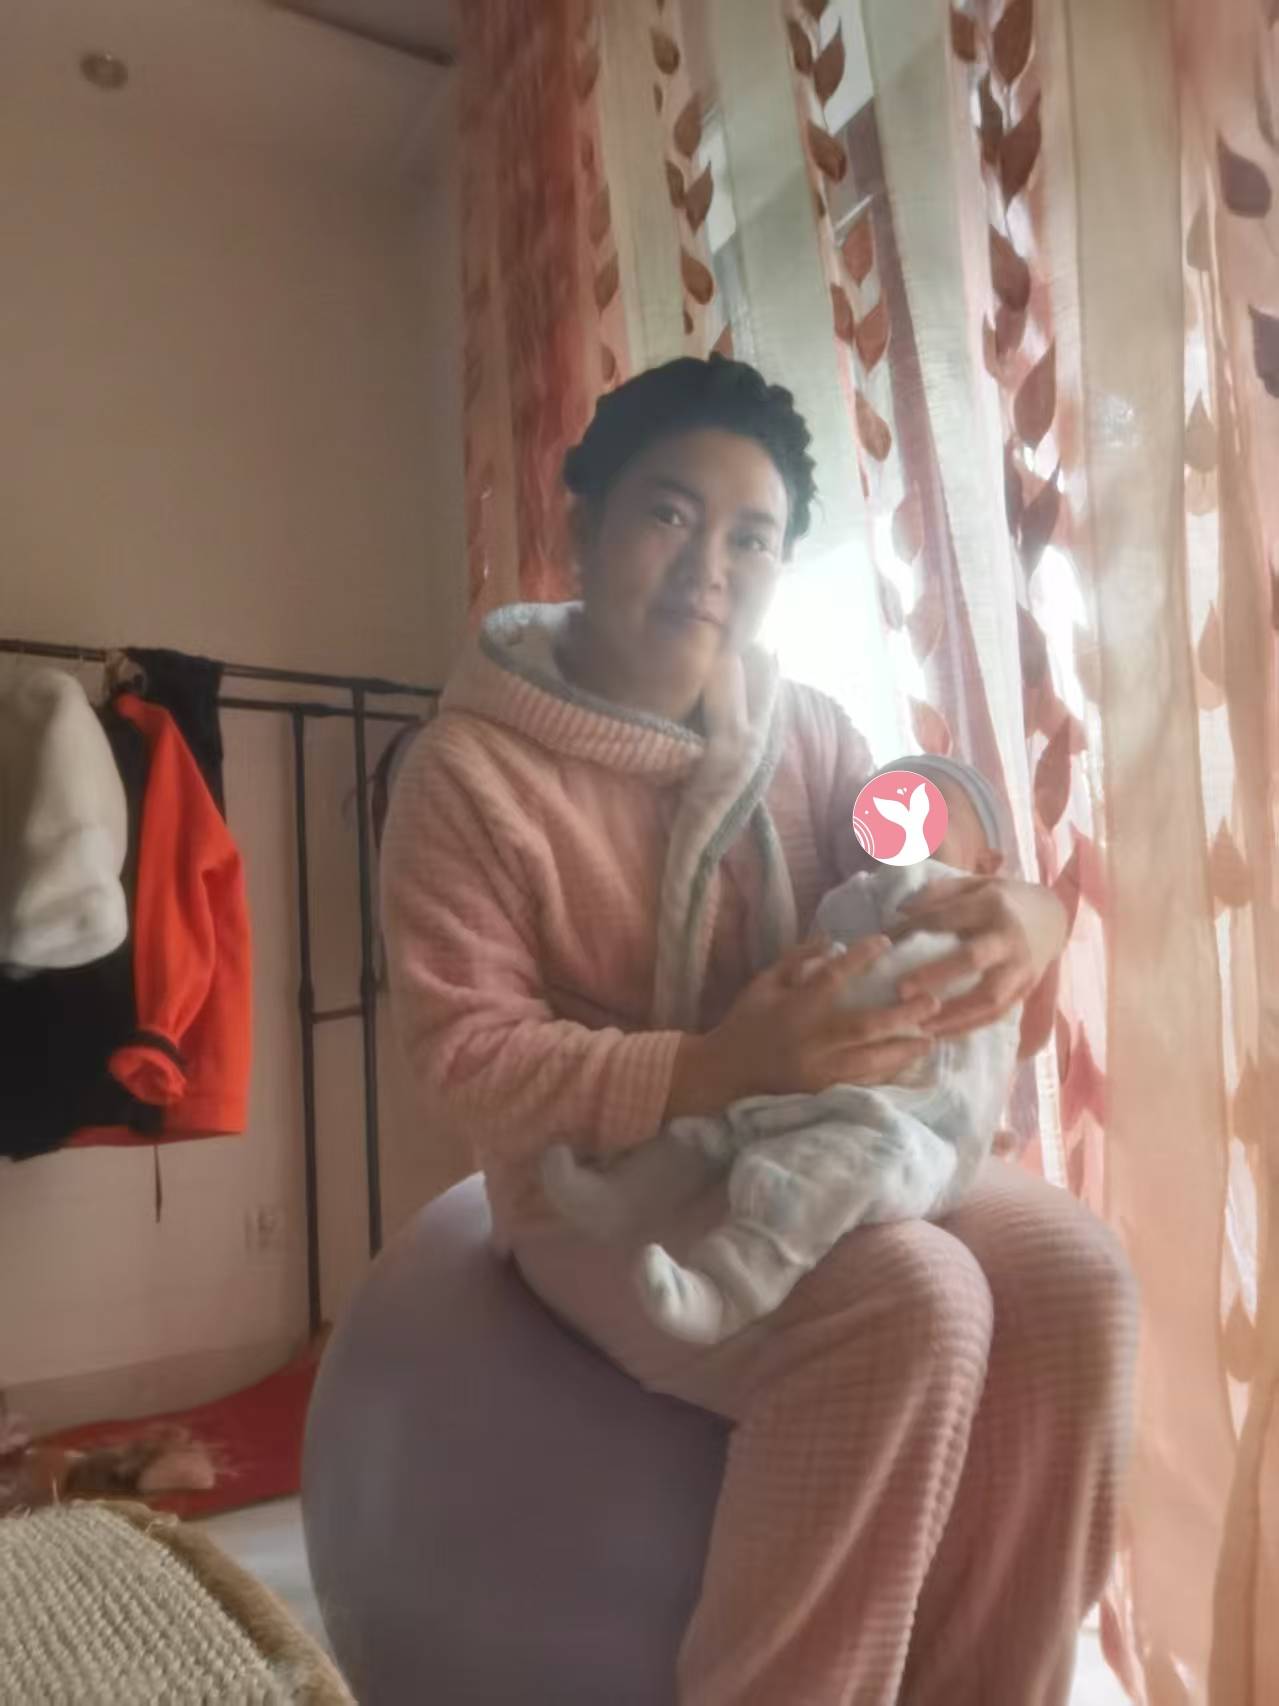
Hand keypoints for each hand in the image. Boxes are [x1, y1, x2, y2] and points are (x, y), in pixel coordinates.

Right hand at [666, 938, 939, 1116]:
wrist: (724, 1073)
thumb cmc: (745, 1022)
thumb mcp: (764, 983)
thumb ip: (796, 959)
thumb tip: (832, 939)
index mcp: (796, 1007)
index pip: (835, 976)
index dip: (862, 957)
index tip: (887, 942)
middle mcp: (811, 1038)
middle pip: (866, 1025)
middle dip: (903, 1013)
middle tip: (932, 1001)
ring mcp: (818, 1069)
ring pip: (870, 1060)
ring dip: (903, 1049)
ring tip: (930, 1039)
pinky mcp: (821, 1091)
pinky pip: (861, 1082)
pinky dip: (886, 1074)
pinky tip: (907, 1065)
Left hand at [886, 874, 1066, 1039]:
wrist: (1053, 916)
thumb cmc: (1002, 899)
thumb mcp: (974, 883)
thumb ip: (939, 893)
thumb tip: (900, 911)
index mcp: (992, 905)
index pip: (947, 919)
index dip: (914, 930)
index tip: (885, 943)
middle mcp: (1009, 937)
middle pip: (972, 959)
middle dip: (935, 976)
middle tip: (900, 990)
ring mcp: (1022, 967)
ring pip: (989, 997)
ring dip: (953, 1014)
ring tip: (919, 1024)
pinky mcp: (1026, 990)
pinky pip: (997, 1014)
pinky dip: (969, 1027)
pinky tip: (941, 1033)